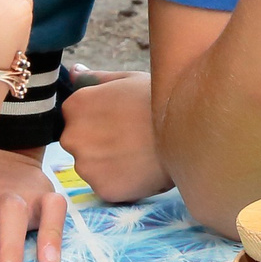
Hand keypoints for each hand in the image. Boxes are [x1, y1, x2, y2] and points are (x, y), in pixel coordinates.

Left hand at [61, 69, 168, 202]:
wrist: (188, 133)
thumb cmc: (159, 100)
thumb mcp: (128, 80)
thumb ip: (96, 78)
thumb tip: (74, 72)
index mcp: (76, 106)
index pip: (74, 115)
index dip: (98, 117)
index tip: (119, 118)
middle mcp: (73, 137)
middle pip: (79, 142)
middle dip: (98, 141)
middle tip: (129, 138)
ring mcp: (86, 166)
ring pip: (91, 166)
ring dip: (108, 163)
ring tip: (137, 154)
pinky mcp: (103, 189)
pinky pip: (106, 185)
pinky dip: (120, 181)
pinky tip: (140, 169)